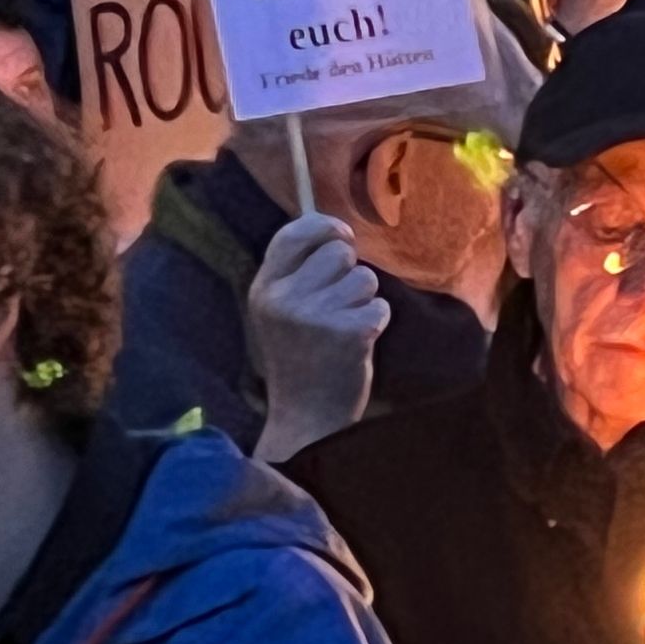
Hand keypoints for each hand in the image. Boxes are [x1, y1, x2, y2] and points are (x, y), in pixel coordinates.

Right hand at [251, 209, 391, 465]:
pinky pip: (380, 306)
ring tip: (344, 327)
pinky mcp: (348, 334)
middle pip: (339, 253)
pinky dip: (376, 322)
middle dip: (349, 273)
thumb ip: (298, 273)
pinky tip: (357, 344)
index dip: (325, 226)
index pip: (294, 233)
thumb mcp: (281, 312)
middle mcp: (285, 299)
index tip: (343, 236)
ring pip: (364, 278)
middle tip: (337, 306)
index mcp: (264, 289)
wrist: (306, 417)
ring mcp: (316, 317)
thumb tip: (337, 230)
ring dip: (364, 300)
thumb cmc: (301, 358)